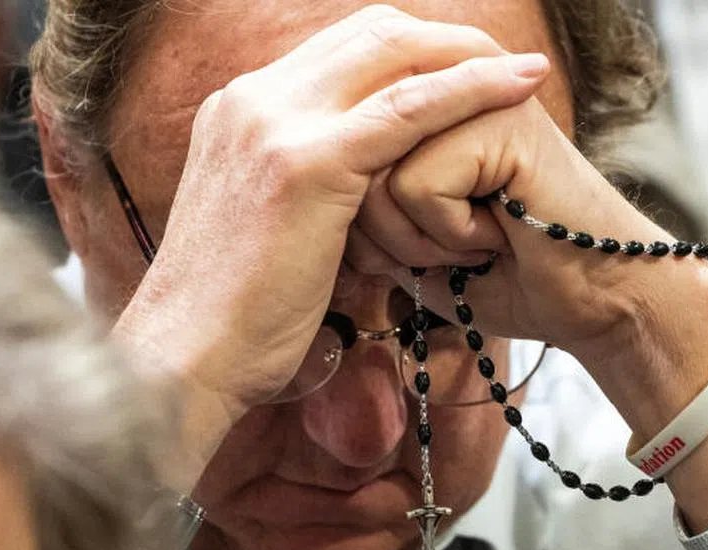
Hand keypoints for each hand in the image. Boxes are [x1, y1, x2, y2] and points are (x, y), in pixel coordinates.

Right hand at [117, 6, 550, 425]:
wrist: (185, 358)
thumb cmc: (231, 319)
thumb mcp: (262, 231)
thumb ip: (303, 193)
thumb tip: (359, 197)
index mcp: (238, 113)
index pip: (337, 53)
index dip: (404, 55)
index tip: (456, 75)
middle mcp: (251, 100)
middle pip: (368, 33)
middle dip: (442, 41)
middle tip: (501, 63)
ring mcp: (273, 123)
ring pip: (392, 54)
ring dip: (466, 55)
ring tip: (523, 72)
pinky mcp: (307, 163)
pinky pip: (408, 108)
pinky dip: (470, 90)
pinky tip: (519, 88)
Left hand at [353, 93, 707, 530]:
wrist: (589, 300)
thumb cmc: (497, 275)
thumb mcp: (403, 239)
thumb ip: (353, 204)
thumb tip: (303, 186)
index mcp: (414, 104)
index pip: (329, 147)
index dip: (352, 218)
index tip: (413, 248)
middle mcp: (438, 85)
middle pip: (342, 163)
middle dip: (380, 233)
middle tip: (444, 248)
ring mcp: (470, 93)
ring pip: (371, 176)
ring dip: (414, 239)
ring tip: (472, 240)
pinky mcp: (496, 116)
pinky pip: (416, 186)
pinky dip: (448, 234)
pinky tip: (495, 235)